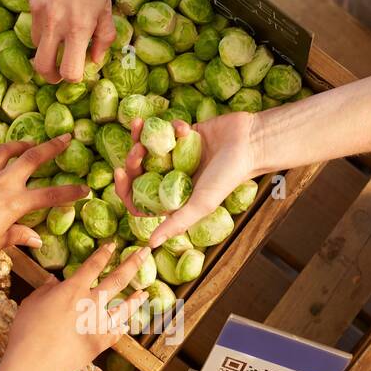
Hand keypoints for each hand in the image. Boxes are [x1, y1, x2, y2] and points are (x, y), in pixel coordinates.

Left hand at [0, 135, 90, 259]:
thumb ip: (18, 237)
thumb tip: (37, 239)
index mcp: (14, 204)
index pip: (49, 196)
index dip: (70, 193)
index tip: (85, 189)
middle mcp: (2, 183)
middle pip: (32, 158)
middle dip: (52, 147)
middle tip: (66, 137)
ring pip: (6, 150)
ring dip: (21, 144)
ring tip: (30, 143)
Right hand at [5, 243, 148, 370]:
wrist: (35, 362)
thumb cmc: (27, 331)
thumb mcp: (32, 302)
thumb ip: (46, 289)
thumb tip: (54, 281)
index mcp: (73, 289)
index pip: (94, 265)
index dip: (104, 253)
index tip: (113, 245)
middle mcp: (91, 303)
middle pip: (118, 279)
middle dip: (134, 263)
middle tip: (145, 252)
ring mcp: (99, 324)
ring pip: (124, 307)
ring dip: (136, 299)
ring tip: (145, 292)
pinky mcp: (100, 343)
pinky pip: (116, 333)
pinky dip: (121, 328)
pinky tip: (125, 325)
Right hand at [25, 0, 115, 81]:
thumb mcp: (107, 5)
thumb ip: (103, 36)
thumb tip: (94, 61)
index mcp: (78, 26)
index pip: (70, 72)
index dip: (73, 76)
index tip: (77, 70)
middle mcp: (54, 21)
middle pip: (42, 67)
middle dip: (51, 74)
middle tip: (58, 71)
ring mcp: (37, 8)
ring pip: (36, 41)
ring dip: (47, 44)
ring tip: (60, 30)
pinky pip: (33, 16)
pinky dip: (43, 17)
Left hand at [114, 112, 258, 247]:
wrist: (249, 142)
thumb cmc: (228, 176)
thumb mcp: (201, 203)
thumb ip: (176, 223)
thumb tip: (150, 244)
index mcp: (172, 198)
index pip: (139, 200)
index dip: (124, 189)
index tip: (120, 173)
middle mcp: (171, 179)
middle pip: (138, 173)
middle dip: (132, 160)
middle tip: (137, 149)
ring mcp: (175, 157)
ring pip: (146, 149)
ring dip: (139, 137)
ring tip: (140, 127)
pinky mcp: (182, 136)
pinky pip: (164, 130)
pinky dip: (168, 127)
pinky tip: (182, 127)